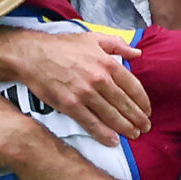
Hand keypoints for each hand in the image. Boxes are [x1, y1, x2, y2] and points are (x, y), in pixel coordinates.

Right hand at [14, 32, 150, 146]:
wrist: (33, 55)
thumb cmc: (62, 46)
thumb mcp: (93, 38)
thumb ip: (117, 45)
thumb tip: (138, 53)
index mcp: (107, 63)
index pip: (133, 86)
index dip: (142, 101)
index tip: (147, 110)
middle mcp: (99, 79)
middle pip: (124, 104)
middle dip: (138, 118)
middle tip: (145, 127)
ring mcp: (85, 94)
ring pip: (111, 115)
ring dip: (125, 128)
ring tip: (134, 135)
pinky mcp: (70, 105)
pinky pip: (91, 123)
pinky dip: (104, 134)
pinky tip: (113, 141)